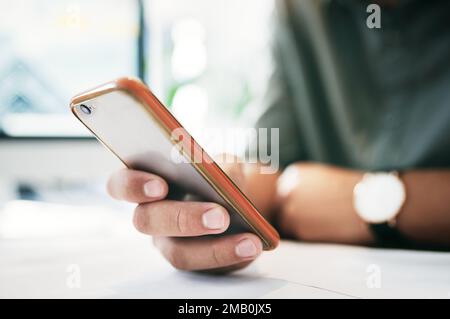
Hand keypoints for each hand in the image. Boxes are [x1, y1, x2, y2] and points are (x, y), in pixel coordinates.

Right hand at [106, 164, 262, 271]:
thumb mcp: (222, 163)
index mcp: (147, 184)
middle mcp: (152, 216)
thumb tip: (225, 178)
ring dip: (215, 249)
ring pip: (178, 254)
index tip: (159, 185)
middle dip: (183, 219)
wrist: (237, 199)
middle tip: (220, 217)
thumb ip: (219, 165)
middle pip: (148, 222)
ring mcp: (169, 242)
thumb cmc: (218, 175)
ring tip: (250, 241)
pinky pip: (206, 268)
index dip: (133, 186)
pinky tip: (255, 246)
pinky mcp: (193, 262)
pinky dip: (232, 257)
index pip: (120, 184)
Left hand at [276, 163, 373, 243]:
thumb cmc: (352, 189)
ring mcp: (290, 210)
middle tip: (317, 217)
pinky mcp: (299, 230)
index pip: (282, 193)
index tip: (309, 206)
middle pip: (280, 208)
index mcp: (293, 175)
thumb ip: (300, 184)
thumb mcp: (321, 176)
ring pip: (286, 223)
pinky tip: (326, 229)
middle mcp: (286, 190)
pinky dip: (309, 235)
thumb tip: (285, 200)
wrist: (373, 202)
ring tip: (324, 222)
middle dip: (294, 214)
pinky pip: (297, 236)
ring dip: (299, 226)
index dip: (294, 202)